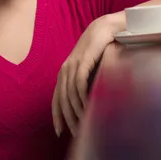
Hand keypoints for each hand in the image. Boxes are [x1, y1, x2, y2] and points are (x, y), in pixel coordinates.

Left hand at [51, 14, 123, 136]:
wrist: (104, 29)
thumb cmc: (98, 50)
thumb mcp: (88, 69)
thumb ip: (84, 83)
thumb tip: (87, 105)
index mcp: (63, 73)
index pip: (56, 98)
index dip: (56, 116)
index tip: (59, 132)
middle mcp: (65, 69)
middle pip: (62, 99)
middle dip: (67, 118)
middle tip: (75, 133)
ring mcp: (73, 64)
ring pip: (70, 93)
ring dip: (76, 110)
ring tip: (83, 123)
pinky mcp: (84, 60)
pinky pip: (79, 82)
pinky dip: (82, 96)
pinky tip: (88, 106)